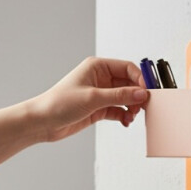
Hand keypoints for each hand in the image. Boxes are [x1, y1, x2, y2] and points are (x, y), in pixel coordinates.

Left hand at [32, 57, 148, 142]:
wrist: (43, 122)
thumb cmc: (59, 103)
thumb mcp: (93, 98)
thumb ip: (120, 96)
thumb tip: (141, 94)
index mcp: (97, 67)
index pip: (127, 68)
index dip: (140, 79)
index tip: (147, 92)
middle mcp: (100, 79)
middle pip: (129, 84)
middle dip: (137, 96)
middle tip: (143, 107)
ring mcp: (100, 94)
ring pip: (125, 98)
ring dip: (132, 108)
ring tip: (132, 117)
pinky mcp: (99, 109)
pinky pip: (118, 110)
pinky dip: (124, 116)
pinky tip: (125, 122)